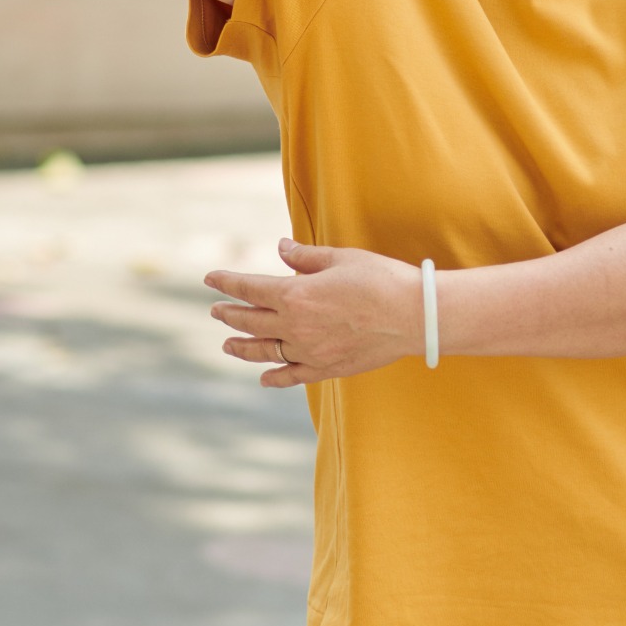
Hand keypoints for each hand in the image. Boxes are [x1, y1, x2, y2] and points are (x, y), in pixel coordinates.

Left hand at [205, 238, 422, 387]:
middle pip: (251, 321)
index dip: (226, 282)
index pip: (249, 288)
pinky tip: (264, 377)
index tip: (210, 279)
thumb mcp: (340, 258)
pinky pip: (293, 376)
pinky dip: (275, 377)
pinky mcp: (328, 368)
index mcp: (296, 294)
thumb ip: (305, 256)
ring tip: (227, 344)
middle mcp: (296, 326)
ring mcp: (310, 351)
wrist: (414, 316)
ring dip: (243, 347)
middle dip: (229, 314)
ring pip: (266, 351)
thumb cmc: (380, 279)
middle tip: (215, 311)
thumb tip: (281, 248)